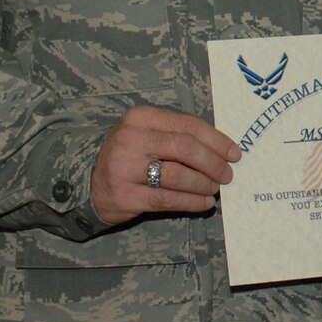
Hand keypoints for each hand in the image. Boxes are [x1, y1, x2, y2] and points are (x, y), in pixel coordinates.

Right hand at [88, 105, 241, 225]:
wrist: (87, 181)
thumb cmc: (129, 156)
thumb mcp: (147, 134)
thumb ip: (178, 135)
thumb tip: (223, 150)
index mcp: (140, 117)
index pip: (188, 125)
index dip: (217, 140)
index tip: (234, 153)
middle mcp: (131, 139)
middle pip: (186, 149)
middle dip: (213, 163)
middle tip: (227, 175)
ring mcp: (125, 168)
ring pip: (179, 176)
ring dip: (204, 184)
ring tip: (214, 189)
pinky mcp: (125, 196)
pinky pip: (168, 199)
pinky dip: (192, 202)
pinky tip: (204, 203)